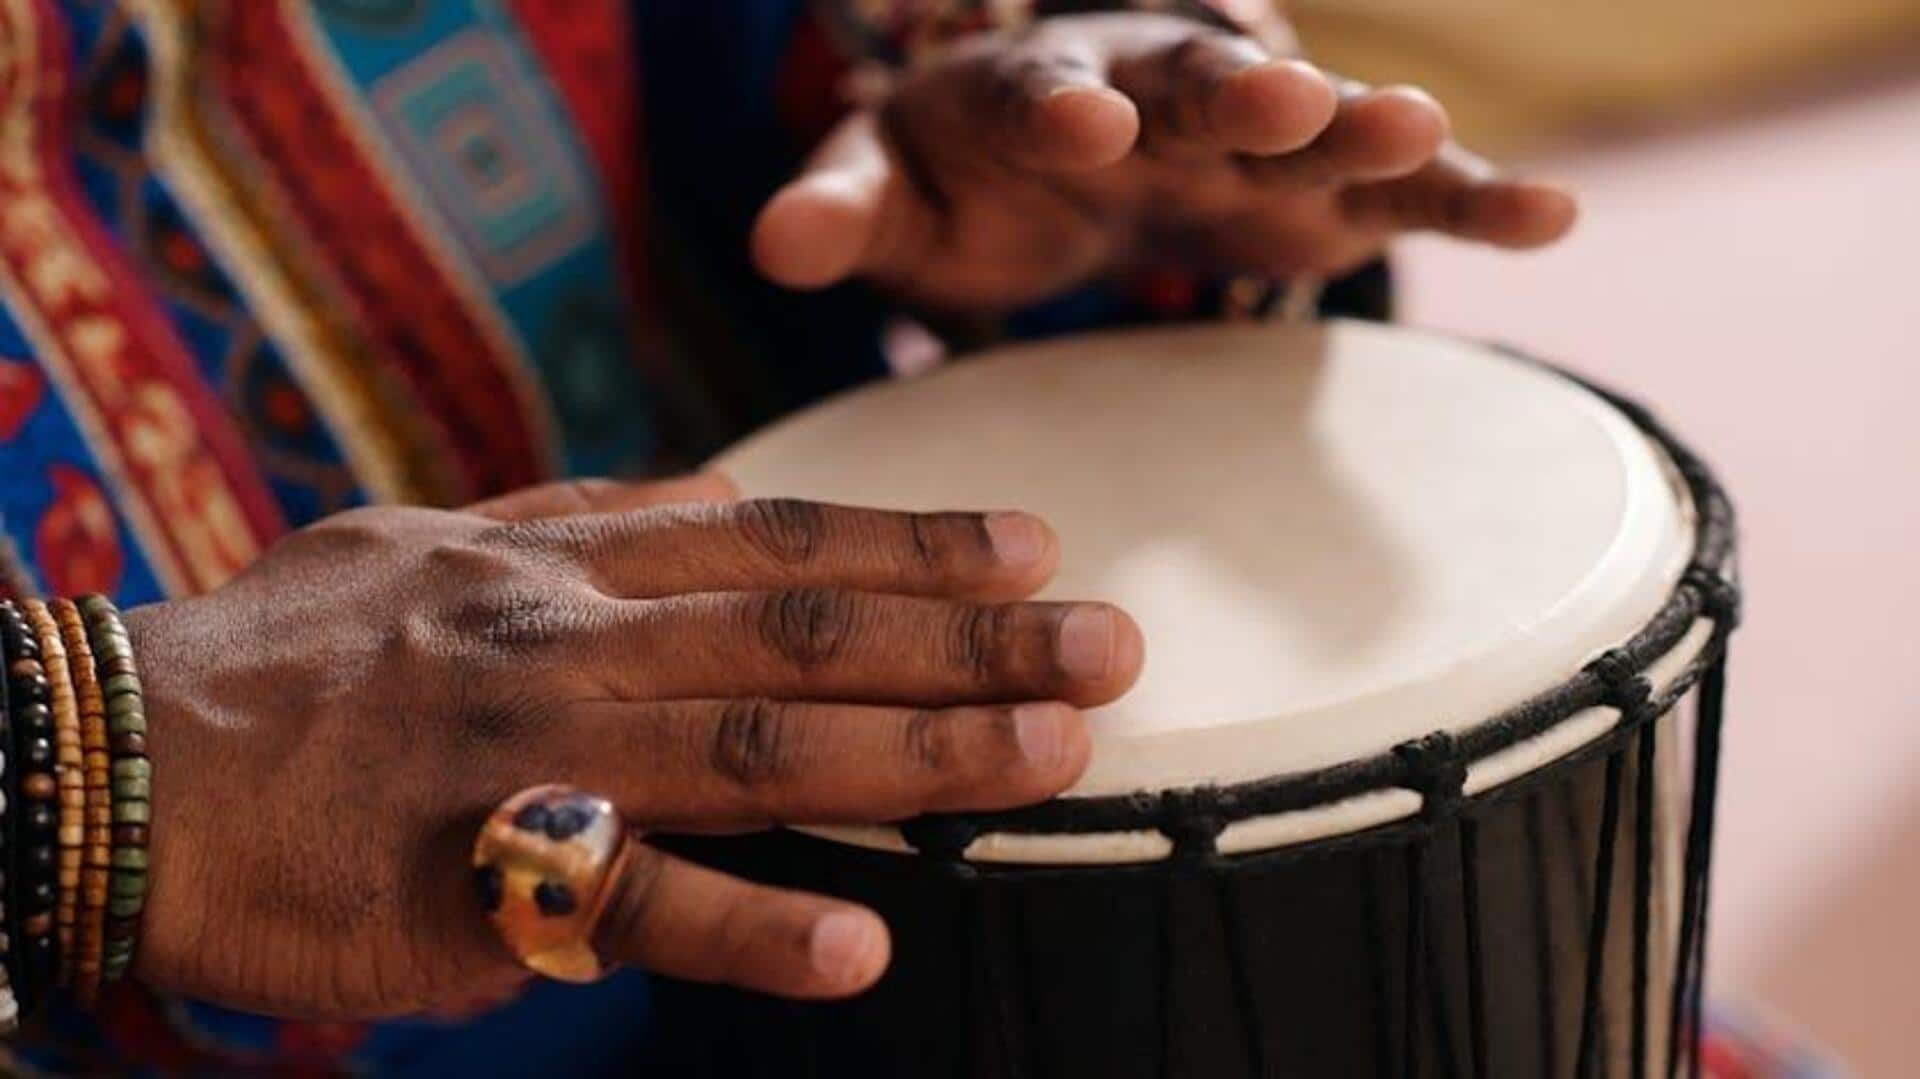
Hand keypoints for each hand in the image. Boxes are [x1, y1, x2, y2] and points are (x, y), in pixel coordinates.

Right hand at [126, 474, 1142, 1017]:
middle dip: (967, 641)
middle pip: (797, 633)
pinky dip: (748, 929)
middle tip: (1113, 644)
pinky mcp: (462, 882)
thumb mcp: (434, 542)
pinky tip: (859, 950)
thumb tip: (717, 500)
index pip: (770, 536)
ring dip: (913, 758)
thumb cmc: (289, 656)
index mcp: (554, 559)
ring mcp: (518, 755)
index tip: (1032, 543)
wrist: (115, 758)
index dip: (911, 540)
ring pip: (749, 748)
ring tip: (1052, 756)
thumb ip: (582, 524)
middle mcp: (557, 636)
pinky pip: (625, 905)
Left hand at [752, 12, 1575, 311]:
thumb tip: (772, 243)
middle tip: (1276, 100)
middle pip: (1195, 82)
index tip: (1082, 124)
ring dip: (1364, 127)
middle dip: (1235, 92)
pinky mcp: (1314, 183)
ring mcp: (1243, 133)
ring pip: (1313, 121)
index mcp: (1029, 85)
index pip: (1041, 85)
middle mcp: (1149, 89)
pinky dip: (1464, 197)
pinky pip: (1396, 185)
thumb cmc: (954, 176)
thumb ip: (836, 208)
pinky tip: (1546, 216)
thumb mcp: (883, 190)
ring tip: (1430, 136)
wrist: (1052, 154)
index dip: (1059, 103)